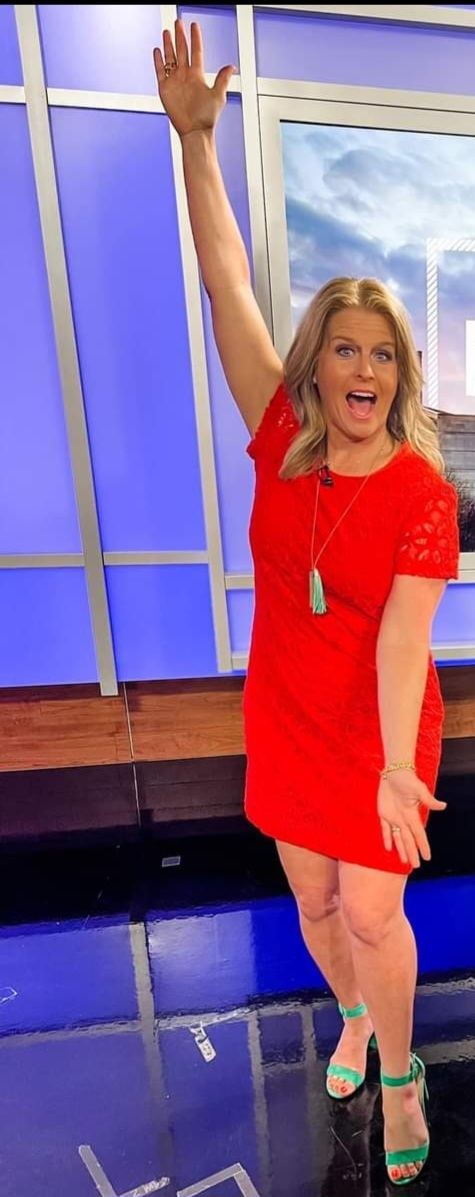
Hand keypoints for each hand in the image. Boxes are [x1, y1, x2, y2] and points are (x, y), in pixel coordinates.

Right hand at [153, 19, 234, 138]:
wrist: (195, 131)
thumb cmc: (207, 117)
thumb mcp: (219, 96)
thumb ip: (223, 79)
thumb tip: (232, 66)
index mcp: (198, 76)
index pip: (196, 51)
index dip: (195, 38)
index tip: (194, 25)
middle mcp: (185, 76)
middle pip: (182, 51)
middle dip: (180, 36)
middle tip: (178, 22)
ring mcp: (174, 81)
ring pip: (170, 58)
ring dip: (168, 45)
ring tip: (167, 31)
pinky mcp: (165, 89)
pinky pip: (160, 71)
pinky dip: (158, 61)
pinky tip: (157, 50)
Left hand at [377, 770, 446, 868]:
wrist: (394, 771)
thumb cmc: (407, 779)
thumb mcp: (419, 789)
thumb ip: (428, 799)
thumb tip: (443, 806)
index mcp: (412, 814)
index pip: (418, 834)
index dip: (423, 846)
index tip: (427, 857)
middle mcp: (404, 819)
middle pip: (408, 840)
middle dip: (412, 853)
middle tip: (416, 866)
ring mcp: (393, 816)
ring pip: (398, 837)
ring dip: (401, 849)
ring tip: (404, 861)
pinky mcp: (383, 812)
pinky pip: (384, 829)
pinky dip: (386, 838)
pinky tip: (389, 848)